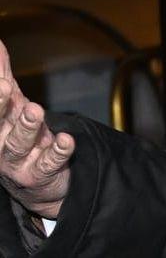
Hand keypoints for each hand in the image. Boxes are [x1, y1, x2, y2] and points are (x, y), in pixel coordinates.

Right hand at [0, 37, 74, 220]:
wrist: (37, 182)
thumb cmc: (19, 134)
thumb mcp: (12, 104)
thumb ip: (2, 74)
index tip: (1, 81)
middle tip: (6, 87)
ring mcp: (18, 162)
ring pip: (19, 145)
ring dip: (27, 126)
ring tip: (35, 109)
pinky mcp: (40, 173)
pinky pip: (49, 163)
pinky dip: (58, 151)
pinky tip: (66, 140)